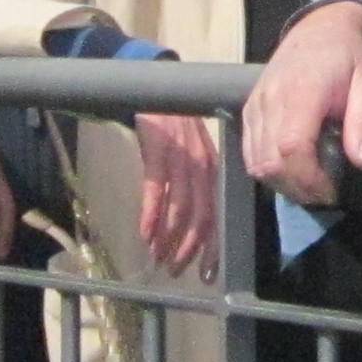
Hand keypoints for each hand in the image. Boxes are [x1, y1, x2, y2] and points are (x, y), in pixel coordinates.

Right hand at [132, 113, 223, 271]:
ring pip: (180, 208)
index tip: (206, 273)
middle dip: (188, 248)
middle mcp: (201, 165)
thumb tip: (186, 221)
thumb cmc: (168, 124)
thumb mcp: (189, 151)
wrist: (150, 88)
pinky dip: (151, 216)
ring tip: (157, 256)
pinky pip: (156, 190)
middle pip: (201, 216)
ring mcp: (180, 159)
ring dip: (168, 237)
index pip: (216, 214)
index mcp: (211, 168)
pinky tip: (145, 234)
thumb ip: (192, 182)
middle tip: (175, 269)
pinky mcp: (157, 151)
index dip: (211, 246)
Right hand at [246, 2, 361, 207]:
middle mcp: (271, 98)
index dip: (308, 177)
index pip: (291, 146)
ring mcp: (255, 104)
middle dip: (297, 187)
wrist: (321, 31)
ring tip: (310, 183)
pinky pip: (249, 152)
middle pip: (270, 161)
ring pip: (256, 162)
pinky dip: (268, 169)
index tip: (329, 189)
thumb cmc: (348, 58)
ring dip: (282, 182)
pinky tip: (292, 169)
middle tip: (324, 192)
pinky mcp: (248, 110)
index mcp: (302, 90)